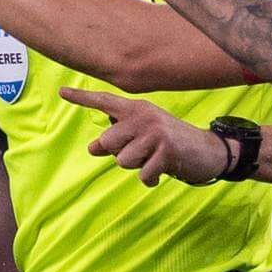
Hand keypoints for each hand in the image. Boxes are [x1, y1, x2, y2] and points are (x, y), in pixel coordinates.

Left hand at [60, 86, 229, 185]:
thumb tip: (92, 148)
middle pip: (109, 142)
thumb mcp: (144, 137)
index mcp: (137, 110)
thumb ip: (118, 141)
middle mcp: (144, 117)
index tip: (61, 91)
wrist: (209, 151)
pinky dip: (150, 180)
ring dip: (137, 168)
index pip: (105, 102)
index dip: (82, 97)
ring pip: (124, 161)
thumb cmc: (171, 143)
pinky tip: (161, 173)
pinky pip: (142, 175)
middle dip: (120, 155)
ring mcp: (156, 133)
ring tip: (154, 161)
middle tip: (142, 154)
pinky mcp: (166, 151)